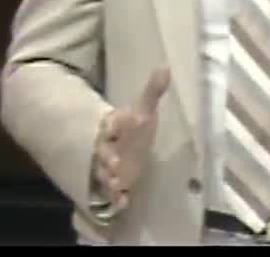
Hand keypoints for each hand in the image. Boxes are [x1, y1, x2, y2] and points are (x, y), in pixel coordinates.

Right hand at [93, 67, 170, 210]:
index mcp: (114, 127)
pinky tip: (124, 203)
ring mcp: (109, 167)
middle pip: (104, 152)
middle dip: (108, 157)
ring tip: (117, 183)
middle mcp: (108, 147)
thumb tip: (165, 67)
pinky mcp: (114, 184)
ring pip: (104, 173)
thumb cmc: (134, 130)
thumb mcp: (143, 111)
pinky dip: (117, 199)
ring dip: (110, 178)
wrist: (122, 150)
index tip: (113, 127)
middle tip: (115, 163)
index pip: (111, 124)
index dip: (112, 126)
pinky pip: (112, 193)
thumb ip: (152, 92)